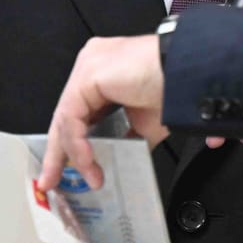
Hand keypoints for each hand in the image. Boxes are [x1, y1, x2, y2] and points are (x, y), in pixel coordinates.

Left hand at [37, 34, 165, 191]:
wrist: (190, 75)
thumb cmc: (175, 89)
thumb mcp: (144, 122)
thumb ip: (125, 137)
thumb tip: (118, 157)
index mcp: (103, 72)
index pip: (77, 112)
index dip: (72, 142)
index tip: (67, 168)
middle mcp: (91, 64)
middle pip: (66, 115)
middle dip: (58, 152)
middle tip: (52, 179)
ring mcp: (87, 66)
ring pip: (66, 118)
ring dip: (74, 154)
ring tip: (90, 177)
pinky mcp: (88, 75)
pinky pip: (73, 117)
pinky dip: (78, 144)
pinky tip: (88, 162)